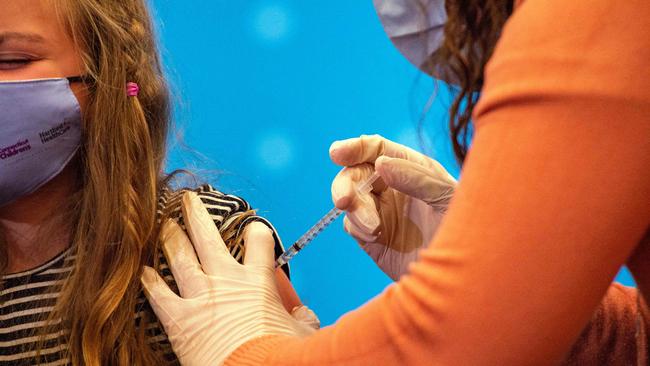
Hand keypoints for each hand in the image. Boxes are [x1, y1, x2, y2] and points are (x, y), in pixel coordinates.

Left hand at [141, 192, 313, 365]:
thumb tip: (303, 316)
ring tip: (163, 225)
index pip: (259, 240)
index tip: (252, 230)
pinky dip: (150, 282)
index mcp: (258, 280)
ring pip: (180, 257)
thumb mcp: (302, 333)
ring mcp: (200, 297)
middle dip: (196, 215)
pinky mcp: (180, 319)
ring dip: (170, 238)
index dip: (255, 231)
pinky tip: (144, 272)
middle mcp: (226, 281)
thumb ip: (302, 319)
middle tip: (186, 200)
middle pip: (208, 237)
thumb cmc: (280, 355)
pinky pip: (159, 294)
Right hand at [330, 135, 455, 279]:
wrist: (462, 277)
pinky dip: (357, 226)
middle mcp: (394, 187)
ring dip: (354, 209)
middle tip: (345, 201)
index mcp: (412, 168)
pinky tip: (375, 236)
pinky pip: (352, 224)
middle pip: (355, 173)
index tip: (337, 154)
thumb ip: (416, 178)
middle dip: (346, 184)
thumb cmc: (468, 231)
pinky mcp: (373, 238)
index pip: (377, 149)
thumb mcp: (448, 198)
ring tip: (373, 227)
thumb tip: (381, 164)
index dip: (355, 148)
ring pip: (350, 199)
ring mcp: (381, 212)